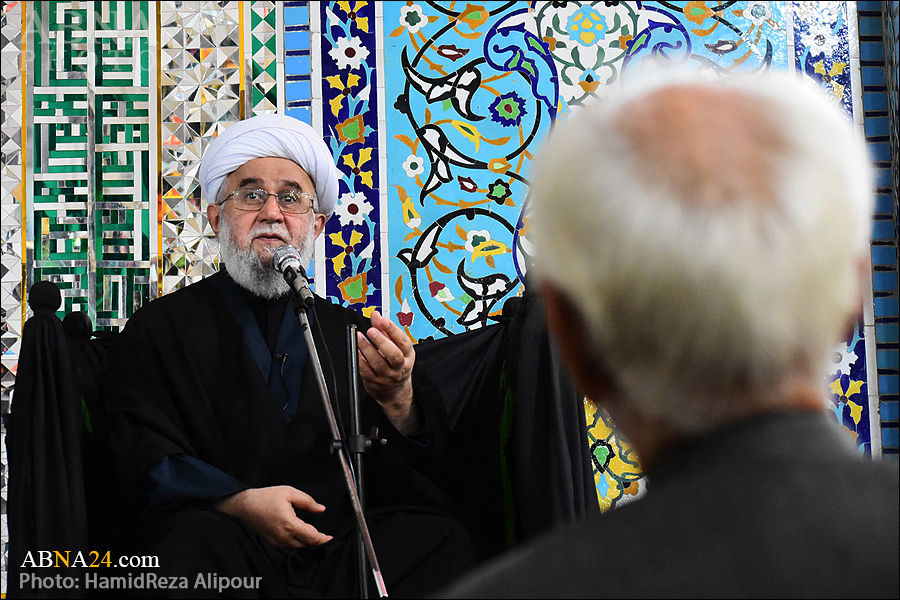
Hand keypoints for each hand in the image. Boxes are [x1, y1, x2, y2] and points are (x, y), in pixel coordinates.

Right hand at [214, 486, 332, 548]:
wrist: (243, 506)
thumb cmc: (264, 498)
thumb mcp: (289, 492)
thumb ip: (307, 501)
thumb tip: (321, 509)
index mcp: (289, 524)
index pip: (312, 537)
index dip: (323, 539)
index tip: (331, 538)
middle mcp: (283, 536)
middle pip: (306, 544)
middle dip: (317, 541)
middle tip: (325, 537)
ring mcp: (277, 542)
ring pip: (298, 547)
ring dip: (307, 543)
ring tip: (315, 536)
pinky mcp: (272, 543)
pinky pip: (289, 547)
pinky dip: (297, 544)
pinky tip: (301, 537)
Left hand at [357, 310, 419, 432]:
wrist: (395, 392)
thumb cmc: (396, 365)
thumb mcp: (395, 347)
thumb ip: (384, 330)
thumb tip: (376, 315)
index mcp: (407, 356)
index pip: (403, 342)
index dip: (394, 330)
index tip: (384, 321)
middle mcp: (399, 367)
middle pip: (393, 355)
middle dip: (381, 341)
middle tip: (371, 330)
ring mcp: (387, 376)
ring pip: (378, 363)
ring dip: (367, 349)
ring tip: (359, 337)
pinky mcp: (375, 383)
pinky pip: (366, 371)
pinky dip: (360, 361)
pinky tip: (356, 351)